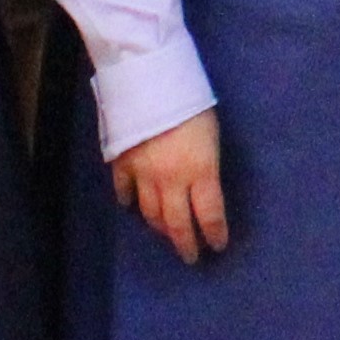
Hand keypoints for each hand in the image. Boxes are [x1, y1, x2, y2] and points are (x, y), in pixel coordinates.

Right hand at [113, 111, 230, 264]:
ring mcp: (144, 175)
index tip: (217, 246)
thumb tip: (203, 180)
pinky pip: (124, 190)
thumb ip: (207, 162)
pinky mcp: (122, 164)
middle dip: (186, 243)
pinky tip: (130, 207)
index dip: (214, 233)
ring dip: (159, 226)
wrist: (147, 82)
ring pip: (151, 212)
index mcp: (201, 172)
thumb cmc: (190, 101)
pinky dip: (128, 201)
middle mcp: (172, 181)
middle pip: (178, 223)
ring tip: (165, 233)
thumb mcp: (212, 134)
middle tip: (191, 257)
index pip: (210, 214)